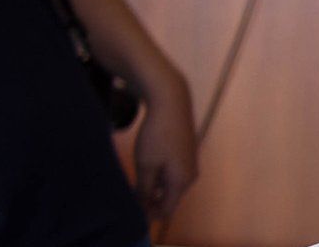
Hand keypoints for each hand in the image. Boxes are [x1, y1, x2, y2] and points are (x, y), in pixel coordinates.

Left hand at [132, 93, 198, 219]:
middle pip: (168, 200)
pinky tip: (146, 165)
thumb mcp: (145, 166)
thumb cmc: (157, 135)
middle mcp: (190, 176)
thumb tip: (142, 210)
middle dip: (149, 202)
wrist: (172, 103)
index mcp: (182, 182)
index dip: (147, 215)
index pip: (165, 211)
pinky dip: (159, 176)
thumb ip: (144, 191)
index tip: (128, 208)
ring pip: (169, 186)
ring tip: (135, 178)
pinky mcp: (187, 154)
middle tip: (128, 193)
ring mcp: (190, 164)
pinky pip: (172, 175)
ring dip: (153, 188)